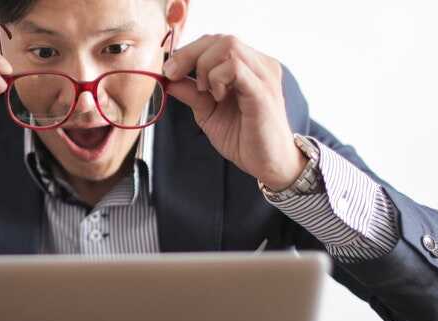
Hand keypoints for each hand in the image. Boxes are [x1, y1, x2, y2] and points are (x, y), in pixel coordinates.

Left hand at [162, 35, 305, 190]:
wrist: (269, 165)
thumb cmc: (244, 138)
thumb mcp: (208, 113)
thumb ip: (192, 93)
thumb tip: (168, 79)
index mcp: (249, 66)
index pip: (216, 42)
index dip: (189, 51)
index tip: (169, 71)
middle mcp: (260, 65)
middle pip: (221, 39)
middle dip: (190, 54)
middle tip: (173, 75)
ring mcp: (264, 76)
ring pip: (229, 46)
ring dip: (205, 66)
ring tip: (204, 91)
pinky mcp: (262, 92)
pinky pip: (236, 68)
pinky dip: (217, 78)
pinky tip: (216, 96)